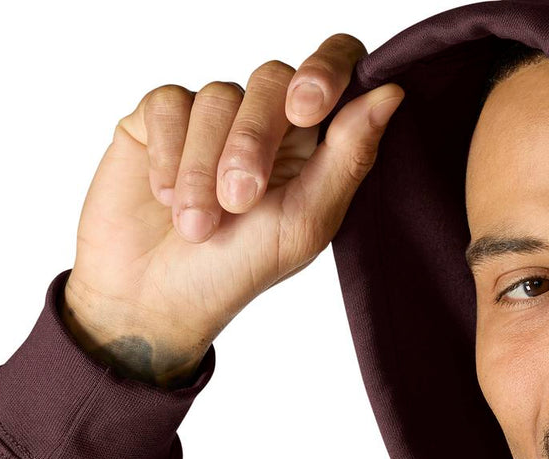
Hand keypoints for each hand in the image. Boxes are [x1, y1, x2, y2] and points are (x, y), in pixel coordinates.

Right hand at [61, 33, 402, 385]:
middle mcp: (267, 122)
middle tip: (239, 201)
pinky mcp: (160, 116)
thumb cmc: (238, 270)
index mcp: (314, 145)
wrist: (156, 299)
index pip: (337, 69)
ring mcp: (212, 116)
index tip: (306, 109)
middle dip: (254, 140)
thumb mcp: (304, 223)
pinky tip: (165, 196)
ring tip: (196, 224)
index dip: (326, 70)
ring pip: (218, 95)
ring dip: (204, 167)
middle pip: (272, 78)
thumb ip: (348, 157)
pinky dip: (170, 154)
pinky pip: (169, 102)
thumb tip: (392, 92)